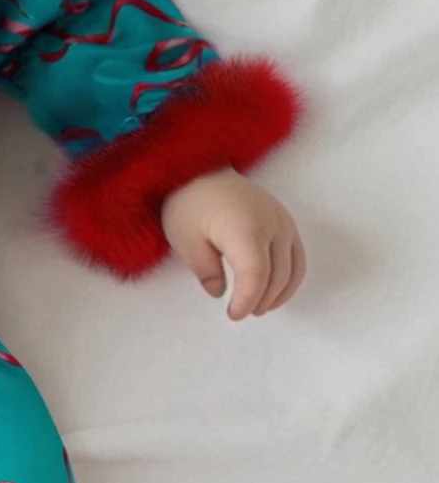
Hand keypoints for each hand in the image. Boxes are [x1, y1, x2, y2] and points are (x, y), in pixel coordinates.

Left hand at [159, 166, 305, 319]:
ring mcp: (283, 222)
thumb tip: (220, 291)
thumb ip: (205, 270)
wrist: (201, 168)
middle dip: (259, 300)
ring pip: (292, 269)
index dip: (247, 300)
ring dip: (277, 294)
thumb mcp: (185, 240)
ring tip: (256, 307)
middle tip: (239, 312)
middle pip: (276, 275)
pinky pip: (297, 257)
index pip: (256, 275)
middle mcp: (272, 224)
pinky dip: (289, 278)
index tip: (233, 314)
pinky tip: (274, 292)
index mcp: (245, 228)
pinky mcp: (285, 222)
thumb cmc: (189, 203)